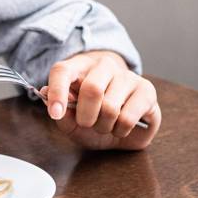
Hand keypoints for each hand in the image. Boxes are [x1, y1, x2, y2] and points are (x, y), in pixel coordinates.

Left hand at [42, 50, 160, 149]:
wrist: (122, 121)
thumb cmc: (92, 117)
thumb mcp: (71, 120)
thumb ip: (61, 113)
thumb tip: (50, 99)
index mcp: (80, 67)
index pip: (63, 71)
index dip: (57, 91)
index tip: (55, 113)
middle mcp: (105, 66)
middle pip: (92, 88)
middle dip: (86, 117)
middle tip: (87, 124)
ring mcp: (128, 76)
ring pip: (110, 107)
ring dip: (104, 127)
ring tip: (106, 125)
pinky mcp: (147, 90)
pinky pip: (127, 117)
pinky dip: (120, 131)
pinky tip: (121, 126)